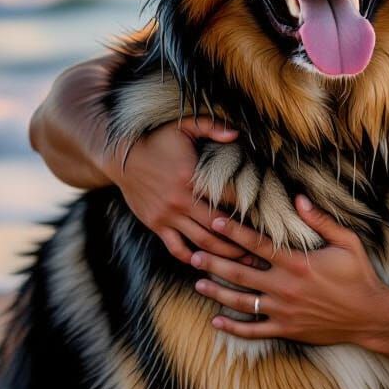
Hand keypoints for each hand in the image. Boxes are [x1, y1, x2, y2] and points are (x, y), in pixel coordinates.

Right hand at [109, 117, 257, 265]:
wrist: (120, 156)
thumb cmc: (157, 139)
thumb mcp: (183, 126)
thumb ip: (211, 126)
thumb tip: (237, 134)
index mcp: (192, 179)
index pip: (229, 198)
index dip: (250, 209)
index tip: (268, 218)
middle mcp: (180, 201)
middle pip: (219, 227)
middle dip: (243, 239)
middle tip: (264, 248)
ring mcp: (167, 216)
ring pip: (202, 243)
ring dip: (225, 254)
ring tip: (244, 260)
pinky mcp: (156, 224)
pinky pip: (177, 248)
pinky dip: (193, 258)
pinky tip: (208, 262)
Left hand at [189, 195, 388, 345]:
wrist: (370, 316)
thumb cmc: (360, 276)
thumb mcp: (347, 242)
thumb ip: (321, 221)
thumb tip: (299, 199)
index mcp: (297, 263)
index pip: (257, 244)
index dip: (234, 232)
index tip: (215, 221)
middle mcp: (285, 287)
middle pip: (240, 272)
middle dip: (215, 262)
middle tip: (193, 253)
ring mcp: (283, 311)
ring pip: (241, 301)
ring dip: (217, 292)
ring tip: (197, 284)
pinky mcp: (287, 330)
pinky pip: (254, 331)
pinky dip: (233, 328)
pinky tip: (216, 321)